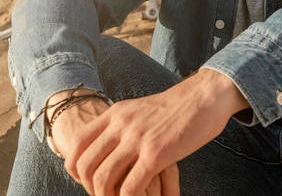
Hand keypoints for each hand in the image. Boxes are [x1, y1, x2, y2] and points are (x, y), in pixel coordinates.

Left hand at [56, 69, 248, 194]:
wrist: (205, 96)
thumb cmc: (178, 106)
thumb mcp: (141, 109)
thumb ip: (123, 125)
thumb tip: (110, 150)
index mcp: (116, 113)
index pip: (77, 145)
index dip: (76, 169)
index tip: (89, 181)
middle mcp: (122, 124)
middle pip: (86, 166)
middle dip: (92, 189)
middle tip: (107, 195)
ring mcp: (138, 138)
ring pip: (103, 180)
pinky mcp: (156, 153)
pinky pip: (129, 188)